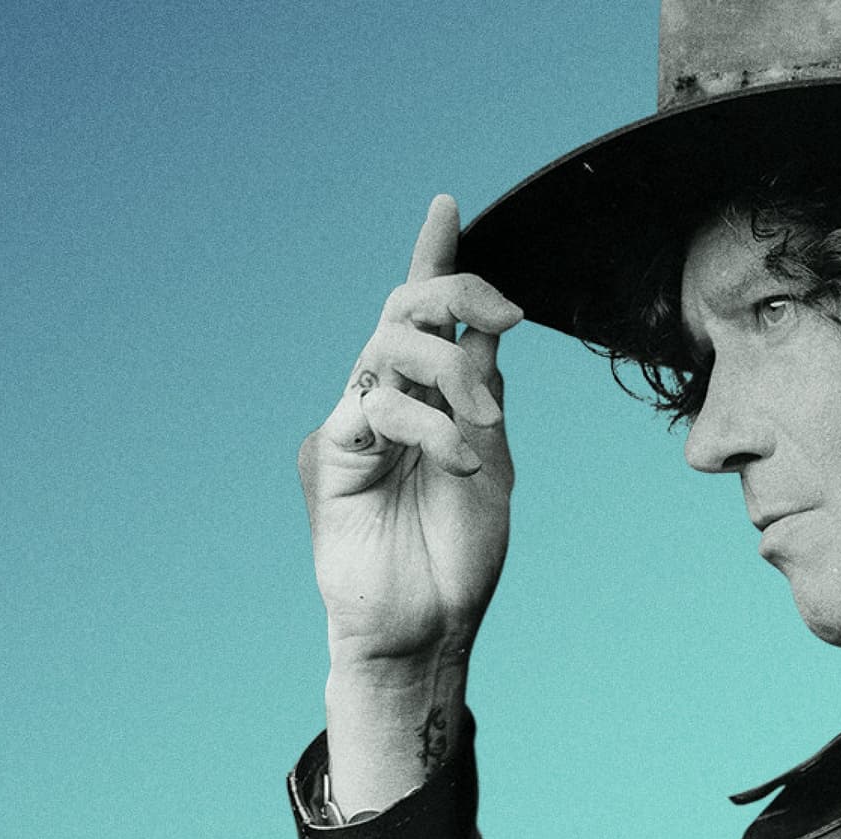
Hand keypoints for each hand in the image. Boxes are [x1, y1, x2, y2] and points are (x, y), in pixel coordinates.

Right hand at [299, 195, 521, 675]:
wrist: (429, 629)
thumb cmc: (459, 555)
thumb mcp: (491, 457)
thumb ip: (482, 391)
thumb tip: (489, 326)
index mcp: (431, 398)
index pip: (427, 316)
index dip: (434, 258)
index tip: (446, 207)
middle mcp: (387, 401)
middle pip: (403, 309)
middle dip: (454, 291)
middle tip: (505, 317)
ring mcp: (357, 425)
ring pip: (388, 346)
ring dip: (449, 371)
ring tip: (485, 423)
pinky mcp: (335, 456)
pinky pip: (376, 408)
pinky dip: (428, 425)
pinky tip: (460, 462)